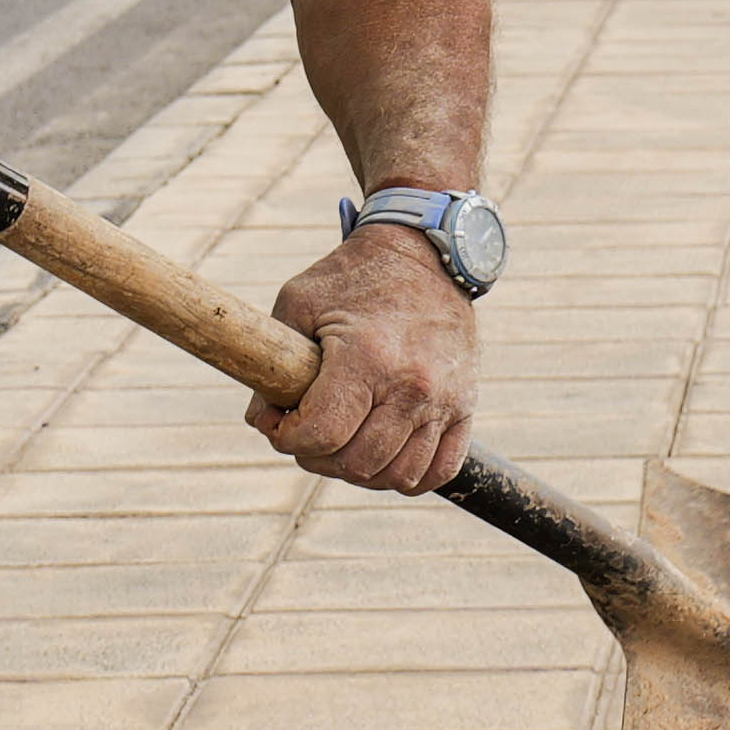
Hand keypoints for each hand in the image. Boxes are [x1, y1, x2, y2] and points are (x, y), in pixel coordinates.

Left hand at [260, 227, 477, 493]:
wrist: (427, 254)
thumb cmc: (352, 278)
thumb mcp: (297, 303)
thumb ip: (271, 366)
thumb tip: (263, 421)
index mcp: (368, 356)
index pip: (321, 434)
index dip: (287, 438)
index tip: (280, 422)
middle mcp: (414, 383)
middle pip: (357, 462)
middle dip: (318, 456)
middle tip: (308, 432)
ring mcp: (446, 398)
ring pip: (397, 475)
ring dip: (360, 471)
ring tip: (344, 442)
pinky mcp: (466, 405)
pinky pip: (439, 469)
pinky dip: (408, 475)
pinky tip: (384, 452)